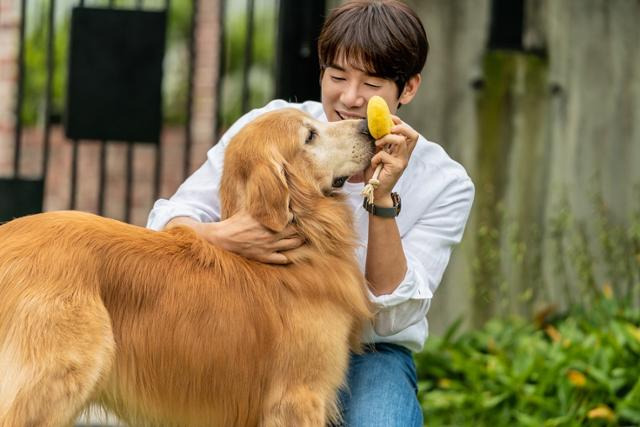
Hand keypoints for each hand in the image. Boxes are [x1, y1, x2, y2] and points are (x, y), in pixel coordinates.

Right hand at [168, 212, 303, 263]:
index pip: (291, 217)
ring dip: (298, 241)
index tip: (293, 215)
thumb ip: (260, 203)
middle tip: (299, 227)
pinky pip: (282, 259)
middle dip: (299, 228)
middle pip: (295, 232)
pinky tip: (287, 254)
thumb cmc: (235, 222)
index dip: (293, 216)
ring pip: (292, 245)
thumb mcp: (248, 209)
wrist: (223, 238)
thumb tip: (266, 190)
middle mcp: (273, 235)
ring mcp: (270, 247)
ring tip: (299, 239)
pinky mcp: (265, 257)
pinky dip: (286, 257)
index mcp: (269, 222)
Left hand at [364, 115, 419, 198]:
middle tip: (387, 130)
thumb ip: (381, 144)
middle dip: (400, 127)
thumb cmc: (375, 173)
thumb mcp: (377, 155)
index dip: (400, 123)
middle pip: (413, 135)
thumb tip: (376, 129)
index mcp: (402, 152)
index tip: (389, 118)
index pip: (409, 133)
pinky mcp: (397, 167)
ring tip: (377, 144)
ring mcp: (402, 161)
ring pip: (400, 140)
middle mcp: (405, 156)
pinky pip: (385, 155)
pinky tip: (374, 164)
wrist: (375, 192)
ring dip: (386, 138)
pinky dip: (376, 157)